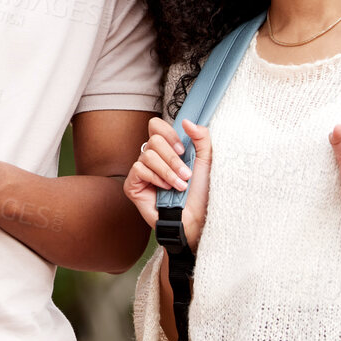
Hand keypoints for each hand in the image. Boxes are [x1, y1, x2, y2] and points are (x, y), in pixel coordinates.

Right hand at [124, 117, 209, 250]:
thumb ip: (201, 137)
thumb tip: (186, 121)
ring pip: (147, 155)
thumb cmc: (201, 193)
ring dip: (168, 171)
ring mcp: (141, 171)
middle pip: (153, 140)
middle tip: (186, 174)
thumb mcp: (207, 161)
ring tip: (180, 186)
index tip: (183, 149)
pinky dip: (156, 178)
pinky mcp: (132, 185)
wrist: (196, 219)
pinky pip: (139, 169)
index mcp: (167, 149)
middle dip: (173, 158)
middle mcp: (152, 157)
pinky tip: (165, 189)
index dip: (168, 133)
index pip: (156, 126)